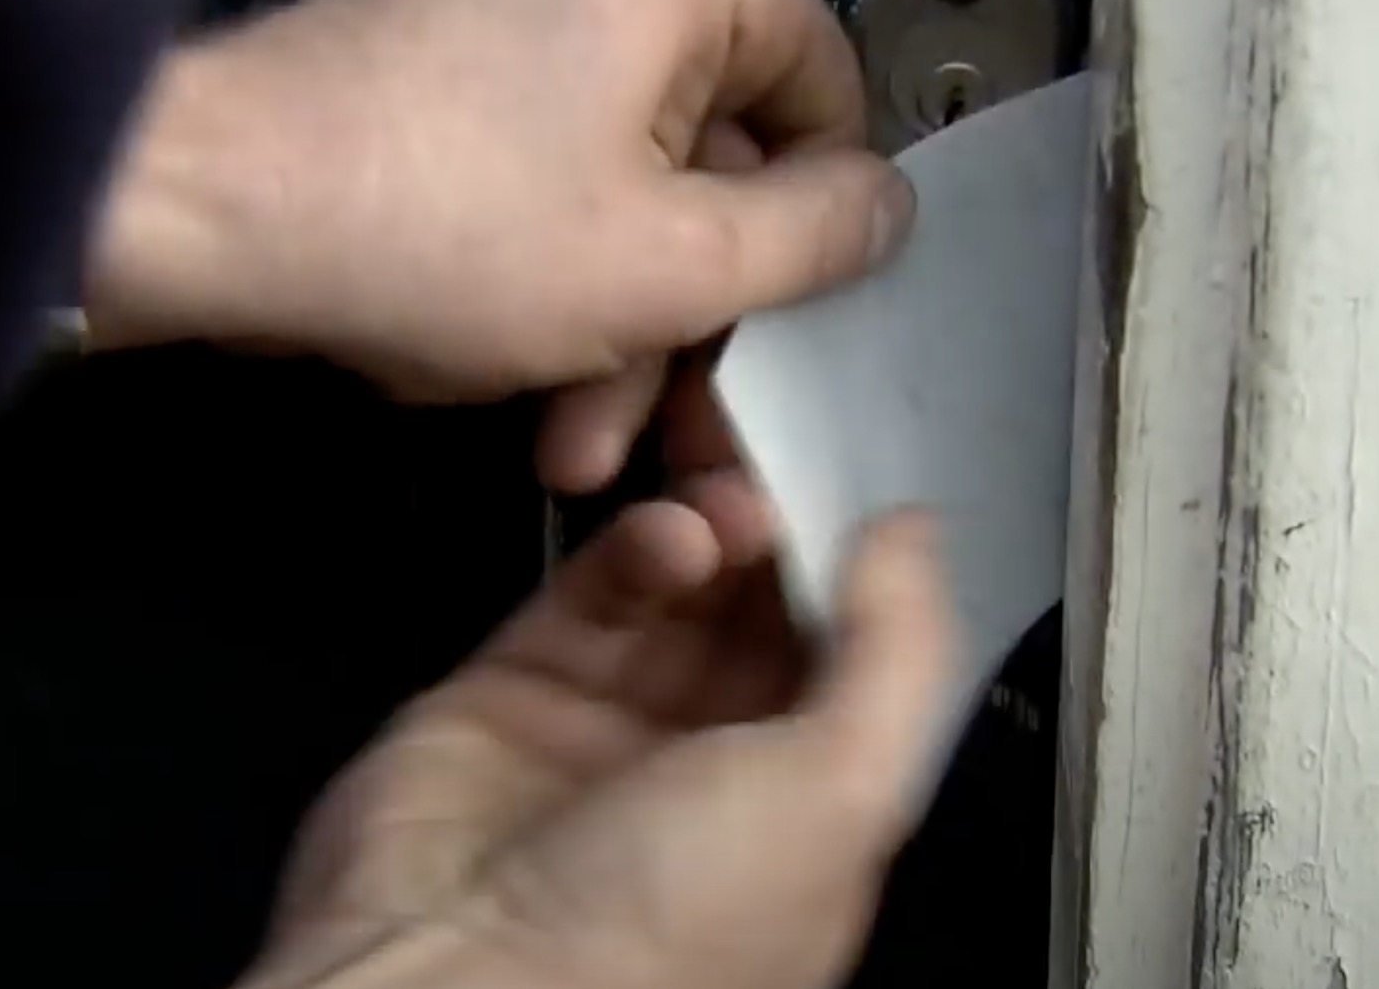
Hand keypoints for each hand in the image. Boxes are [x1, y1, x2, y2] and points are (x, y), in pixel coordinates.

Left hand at [83, 0, 911, 486]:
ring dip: (610, 322)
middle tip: (669, 432)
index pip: (827, 99)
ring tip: (570, 442)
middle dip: (687, 316)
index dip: (813, 241)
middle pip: (715, 155)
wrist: (187, 207)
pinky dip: (540, 269)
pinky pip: (541, 164)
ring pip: (621, 179)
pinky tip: (503, 376)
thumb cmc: (433, 227)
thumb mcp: (668, 267)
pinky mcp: (445, 50)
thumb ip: (813, 241)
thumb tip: (887, 208)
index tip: (777, 342)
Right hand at [244, 500, 956, 988]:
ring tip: (723, 496)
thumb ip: (896, 653)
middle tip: (781, 443)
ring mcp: (610, 724)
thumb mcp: (844, 792)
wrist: (463, 978)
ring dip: (713, 524)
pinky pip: (592, 592)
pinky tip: (667, 531)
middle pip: (766, 612)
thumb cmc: (681, 914)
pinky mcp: (515, 684)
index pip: (852, 662)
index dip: (860, 571)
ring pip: (682, 589)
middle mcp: (717, 769)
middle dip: (782, 527)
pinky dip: (634, 548)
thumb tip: (915, 532)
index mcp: (810, 813)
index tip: (864, 475)